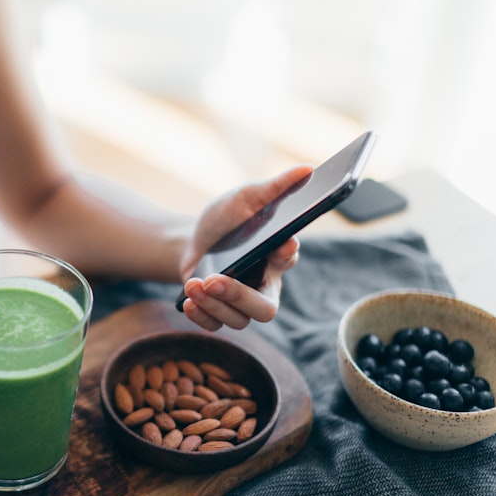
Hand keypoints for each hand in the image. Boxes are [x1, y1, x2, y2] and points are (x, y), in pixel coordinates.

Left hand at [178, 165, 312, 330]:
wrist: (192, 239)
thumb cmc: (227, 219)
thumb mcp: (246, 198)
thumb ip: (275, 188)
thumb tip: (307, 169)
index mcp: (277, 257)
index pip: (288, 260)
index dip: (286, 255)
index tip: (280, 245)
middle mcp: (263, 284)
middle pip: (265, 308)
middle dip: (238, 296)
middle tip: (214, 280)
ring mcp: (241, 304)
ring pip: (238, 320)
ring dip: (213, 304)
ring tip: (193, 284)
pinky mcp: (218, 312)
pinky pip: (215, 326)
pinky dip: (201, 317)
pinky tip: (188, 302)